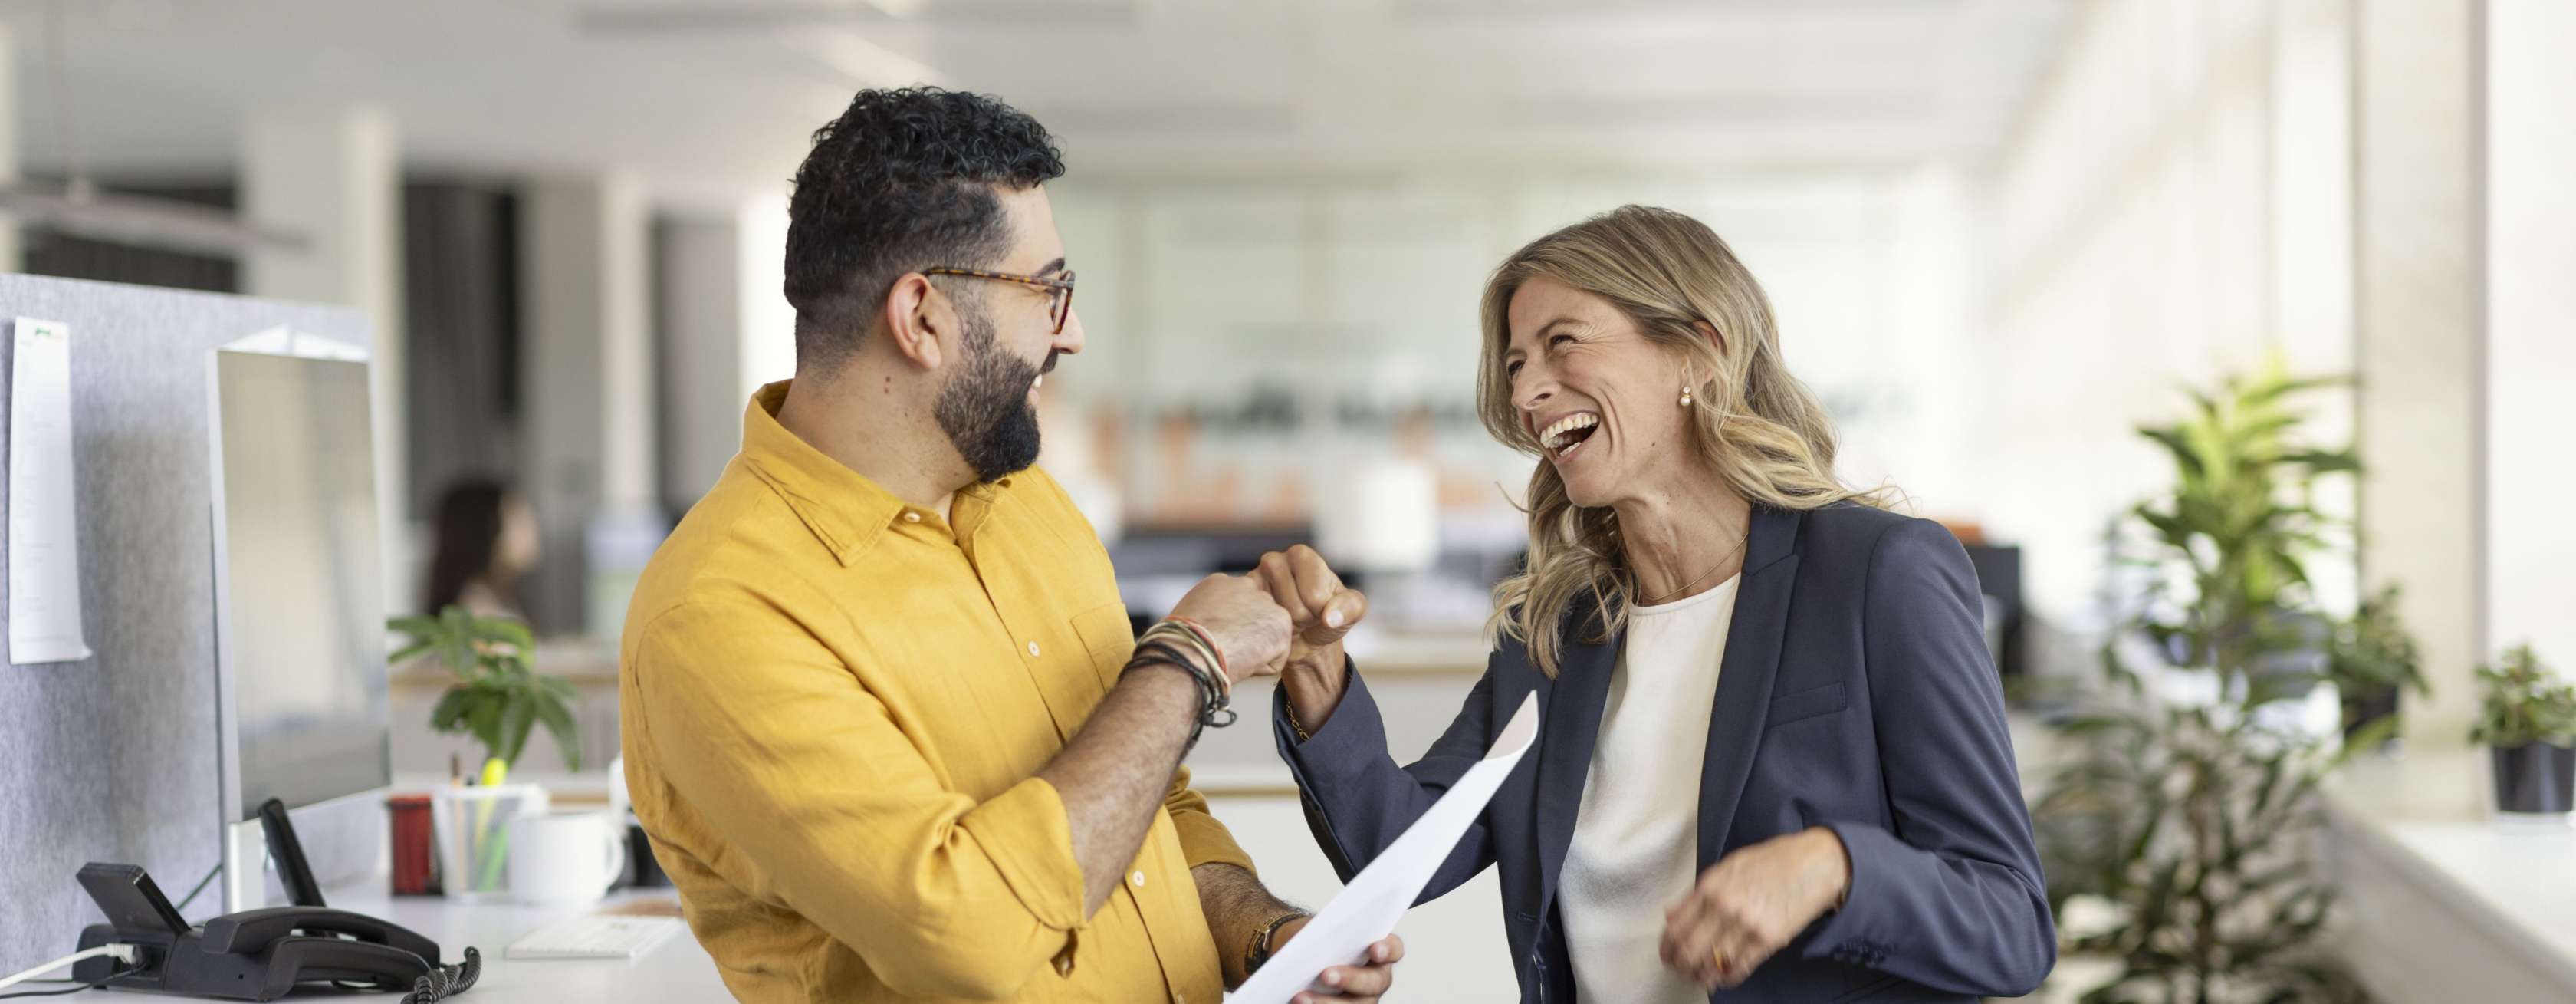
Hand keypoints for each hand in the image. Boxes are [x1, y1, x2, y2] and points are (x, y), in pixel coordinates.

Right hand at [1166, 573, 1293, 684]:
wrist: (1191, 651)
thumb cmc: (1181, 643)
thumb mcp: (1190, 617)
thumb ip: (1211, 615)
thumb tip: (1215, 631)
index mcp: (1220, 583)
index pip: (1237, 606)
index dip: (1230, 629)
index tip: (1218, 641)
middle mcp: (1245, 585)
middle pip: (1257, 617)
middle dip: (1248, 636)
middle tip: (1229, 651)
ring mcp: (1266, 602)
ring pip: (1267, 637)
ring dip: (1255, 651)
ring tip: (1232, 656)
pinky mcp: (1281, 622)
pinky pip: (1276, 657)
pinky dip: (1262, 667)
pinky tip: (1242, 663)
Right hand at [1251, 545, 1368, 729]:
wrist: (1304, 637)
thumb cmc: (1328, 617)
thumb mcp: (1351, 612)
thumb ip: (1351, 609)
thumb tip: (1329, 617)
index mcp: (1302, 556)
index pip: (1314, 596)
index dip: (1321, 612)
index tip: (1321, 609)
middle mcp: (1274, 561)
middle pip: (1293, 607)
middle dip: (1303, 621)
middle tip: (1303, 617)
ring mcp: (1253, 581)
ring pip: (1274, 618)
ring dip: (1286, 628)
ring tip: (1289, 620)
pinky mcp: (1239, 601)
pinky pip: (1257, 624)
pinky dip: (1269, 632)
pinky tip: (1273, 624)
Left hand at [1269, 917, 1401, 1002]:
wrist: (1298, 959)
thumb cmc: (1315, 942)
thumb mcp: (1320, 931)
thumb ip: (1327, 935)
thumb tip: (1313, 946)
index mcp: (1378, 952)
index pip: (1393, 949)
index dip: (1387, 950)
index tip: (1374, 949)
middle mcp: (1377, 979)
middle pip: (1373, 982)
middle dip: (1349, 979)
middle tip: (1325, 975)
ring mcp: (1363, 1000)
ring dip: (1326, 1003)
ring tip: (1300, 998)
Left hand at [1660, 827, 1850, 988]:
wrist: (1814, 864)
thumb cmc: (1771, 862)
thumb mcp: (1727, 867)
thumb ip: (1697, 894)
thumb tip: (1671, 916)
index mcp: (1710, 886)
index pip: (1676, 927)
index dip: (1667, 947)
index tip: (1667, 954)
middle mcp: (1724, 906)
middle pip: (1688, 950)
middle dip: (1679, 965)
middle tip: (1680, 969)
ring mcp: (1746, 925)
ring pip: (1711, 964)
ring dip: (1701, 975)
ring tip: (1699, 976)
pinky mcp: (1769, 940)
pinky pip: (1738, 969)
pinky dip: (1726, 978)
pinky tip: (1722, 977)